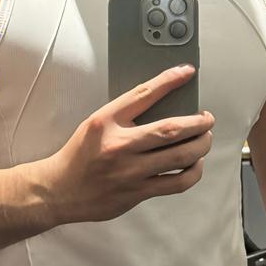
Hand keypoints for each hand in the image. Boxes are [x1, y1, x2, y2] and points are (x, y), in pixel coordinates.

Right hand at [42, 65, 212, 224]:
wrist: (58, 190)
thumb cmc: (80, 155)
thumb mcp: (96, 124)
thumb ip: (126, 115)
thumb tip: (165, 106)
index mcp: (106, 122)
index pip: (143, 94)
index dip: (169, 81)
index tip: (187, 72)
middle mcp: (119, 145)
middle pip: (171, 130)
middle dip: (198, 123)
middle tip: (207, 118)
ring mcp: (130, 172)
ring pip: (180, 157)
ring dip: (201, 146)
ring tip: (205, 139)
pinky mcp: (137, 192)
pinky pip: (176, 183)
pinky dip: (193, 172)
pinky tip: (195, 164)